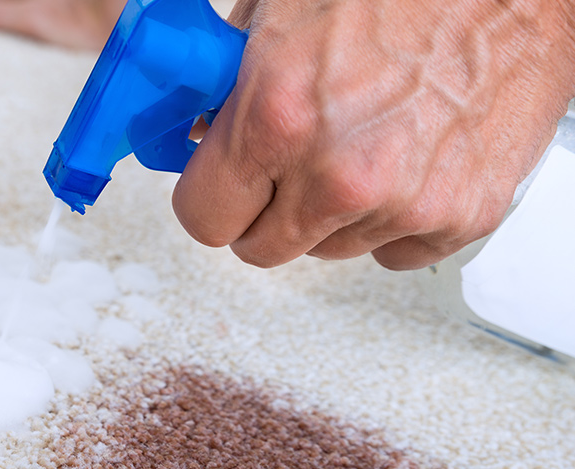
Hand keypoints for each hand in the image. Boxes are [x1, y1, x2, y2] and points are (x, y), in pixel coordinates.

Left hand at [173, 0, 574, 269]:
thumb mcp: (280, 16)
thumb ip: (226, 91)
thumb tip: (200, 136)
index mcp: (279, 116)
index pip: (203, 218)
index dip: (209, 198)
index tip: (222, 187)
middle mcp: (339, 173)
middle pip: (261, 249)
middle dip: (264, 210)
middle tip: (287, 166)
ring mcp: (403, 203)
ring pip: (327, 250)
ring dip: (331, 212)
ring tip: (363, 142)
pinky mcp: (460, 217)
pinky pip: (393, 252)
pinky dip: (392, 219)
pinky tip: (405, 161)